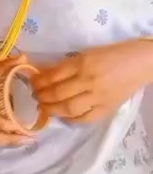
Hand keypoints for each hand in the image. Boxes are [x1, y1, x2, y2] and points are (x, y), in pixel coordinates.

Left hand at [30, 39, 152, 122]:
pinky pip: (85, 118)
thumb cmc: (114, 54)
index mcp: (83, 62)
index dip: (38, 80)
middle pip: (57, 93)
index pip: (53, 74)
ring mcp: (98, 96)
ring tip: (43, 108)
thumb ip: (68, 64)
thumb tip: (45, 73)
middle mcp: (88, 80)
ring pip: (68, 108)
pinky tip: (63, 117)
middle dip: (41, 96)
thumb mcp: (88, 53)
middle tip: (34, 96)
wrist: (141, 63)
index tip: (31, 82)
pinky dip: (71, 120)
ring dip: (52, 109)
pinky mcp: (107, 108)